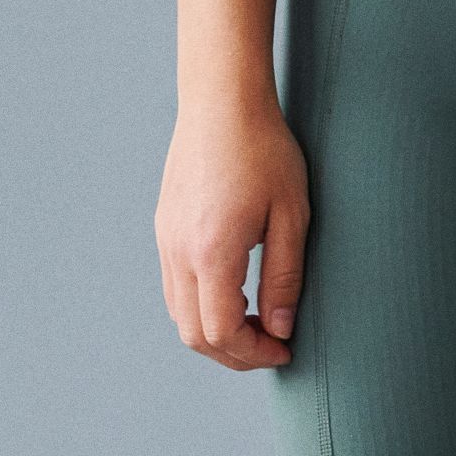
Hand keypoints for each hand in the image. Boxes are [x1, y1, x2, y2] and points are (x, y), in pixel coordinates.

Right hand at [157, 96, 310, 368]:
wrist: (222, 102)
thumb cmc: (265, 151)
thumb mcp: (292, 216)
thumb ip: (284, 278)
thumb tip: (280, 330)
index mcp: (212, 252)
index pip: (221, 332)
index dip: (254, 353)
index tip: (285, 348)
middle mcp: (179, 252)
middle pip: (193, 334)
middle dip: (234, 353)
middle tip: (272, 346)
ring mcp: (165, 240)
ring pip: (178, 314)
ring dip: (215, 333)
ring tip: (256, 324)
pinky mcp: (163, 228)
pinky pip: (174, 288)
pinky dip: (200, 307)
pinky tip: (234, 295)